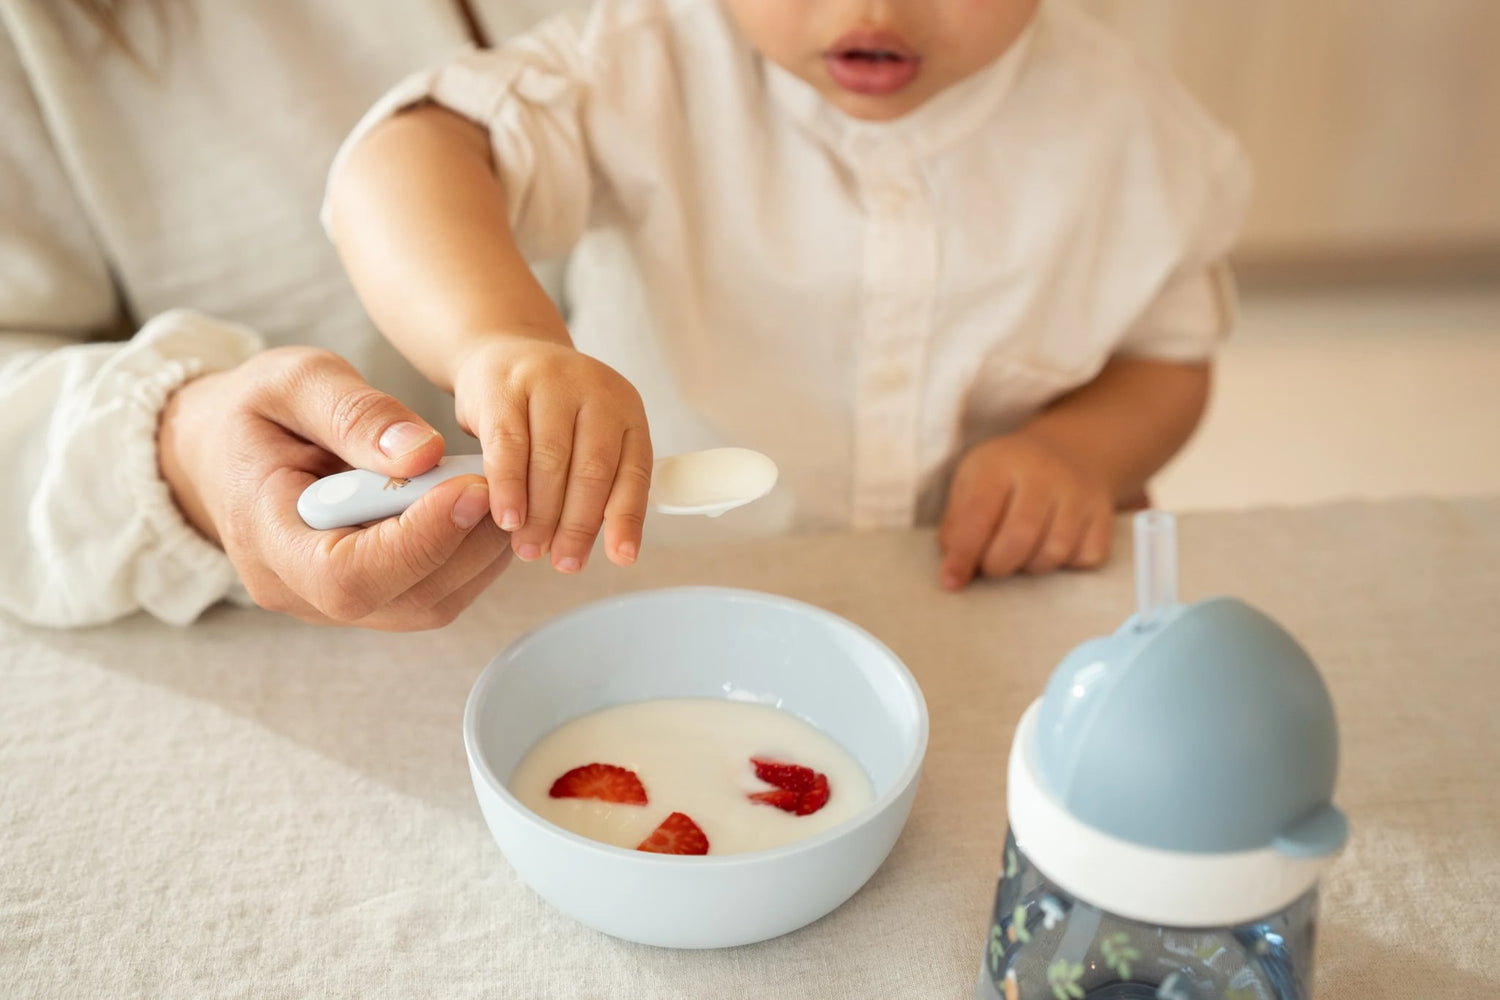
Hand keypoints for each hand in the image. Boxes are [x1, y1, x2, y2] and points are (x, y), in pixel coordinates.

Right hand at [158, 347, 511, 629]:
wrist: (224, 451)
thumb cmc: (256, 413)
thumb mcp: (293, 382)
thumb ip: (355, 414)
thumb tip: (423, 454)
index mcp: (264, 538)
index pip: (347, 576)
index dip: (418, 541)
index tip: (469, 489)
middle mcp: (298, 590)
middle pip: (403, 598)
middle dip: (465, 540)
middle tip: (496, 477)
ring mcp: (334, 606)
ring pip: (430, 604)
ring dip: (478, 550)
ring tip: (491, 484)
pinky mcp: (369, 600)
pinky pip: (435, 595)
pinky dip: (471, 554)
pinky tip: (477, 505)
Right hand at [451, 333, 651, 572]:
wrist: (503, 353)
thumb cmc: (548, 413)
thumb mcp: (586, 437)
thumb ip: (597, 482)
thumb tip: (601, 548)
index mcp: (626, 410)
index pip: (634, 471)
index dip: (627, 519)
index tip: (621, 558)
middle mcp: (595, 391)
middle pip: (592, 471)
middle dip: (578, 526)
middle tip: (563, 563)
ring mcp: (550, 383)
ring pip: (551, 462)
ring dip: (541, 515)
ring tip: (531, 549)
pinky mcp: (505, 387)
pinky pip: (508, 446)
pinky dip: (508, 488)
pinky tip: (507, 518)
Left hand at [937, 431, 1114, 589]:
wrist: (1068, 452)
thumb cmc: (1007, 475)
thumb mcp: (972, 482)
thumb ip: (957, 524)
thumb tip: (953, 571)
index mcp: (1001, 463)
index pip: (979, 515)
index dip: (963, 554)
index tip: (951, 582)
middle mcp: (1044, 474)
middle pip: (1020, 538)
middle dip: (998, 565)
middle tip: (990, 565)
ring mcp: (1078, 493)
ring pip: (1054, 552)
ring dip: (1030, 567)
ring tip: (1020, 553)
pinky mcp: (1103, 513)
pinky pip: (1086, 557)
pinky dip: (1066, 565)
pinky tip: (1051, 547)